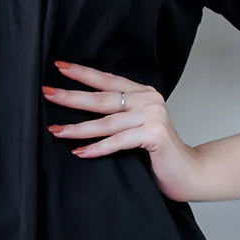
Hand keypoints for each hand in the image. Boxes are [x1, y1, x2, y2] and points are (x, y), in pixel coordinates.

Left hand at [43, 61, 201, 202]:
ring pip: (107, 121)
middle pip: (102, 98)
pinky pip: (119, 141)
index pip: (107, 81)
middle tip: (47, 93)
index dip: (83, 73)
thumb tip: (80, 110)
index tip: (60, 66)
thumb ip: (118, 116)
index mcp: (143, 93)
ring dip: (78, 128)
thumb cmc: (159, 153)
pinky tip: (80, 152)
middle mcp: (149, 99)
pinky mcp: (155, 134)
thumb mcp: (136, 127)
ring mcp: (153, 116)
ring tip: (56, 130)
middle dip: (72, 96)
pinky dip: (99, 148)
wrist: (191, 173)